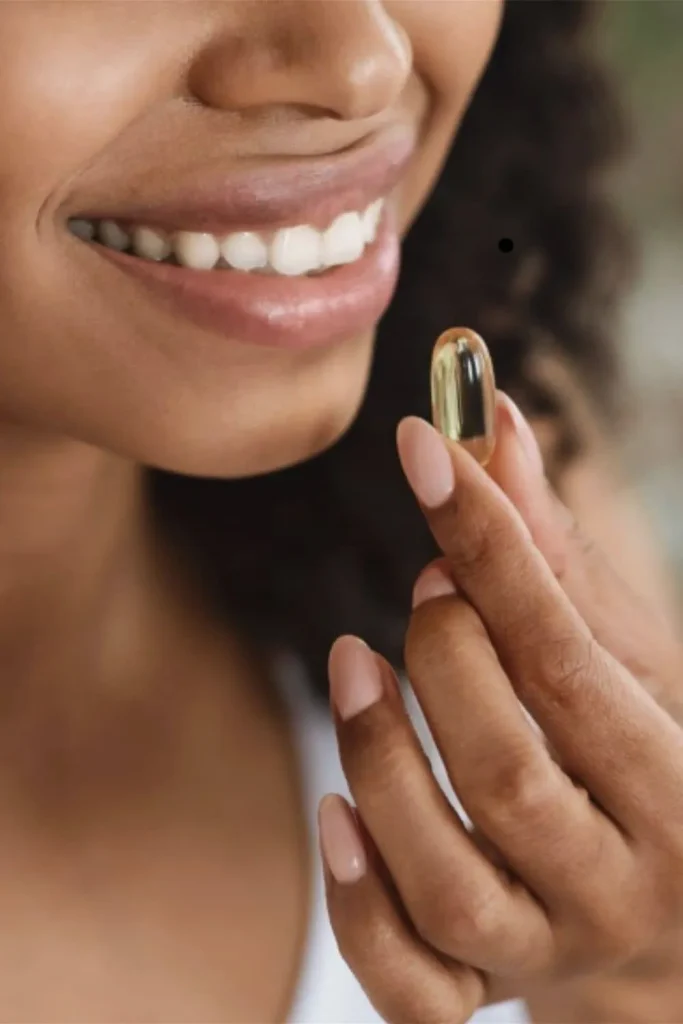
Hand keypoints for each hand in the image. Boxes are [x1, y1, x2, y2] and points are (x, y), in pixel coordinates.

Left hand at [317, 395, 682, 1023]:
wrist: (659, 896)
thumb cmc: (629, 749)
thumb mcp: (617, 652)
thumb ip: (549, 548)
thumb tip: (494, 418)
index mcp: (674, 782)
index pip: (564, 654)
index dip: (487, 539)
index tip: (423, 444)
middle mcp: (620, 881)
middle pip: (507, 771)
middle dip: (443, 656)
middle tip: (423, 588)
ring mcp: (549, 948)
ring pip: (448, 880)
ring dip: (380, 757)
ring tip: (353, 658)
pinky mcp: (483, 992)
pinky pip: (411, 985)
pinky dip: (358, 903)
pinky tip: (333, 813)